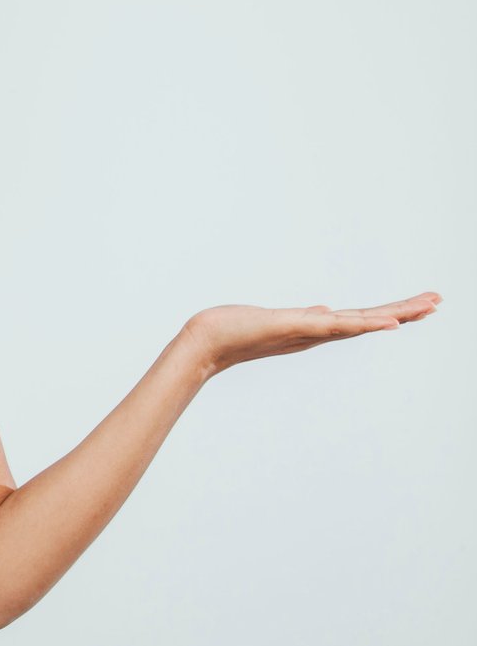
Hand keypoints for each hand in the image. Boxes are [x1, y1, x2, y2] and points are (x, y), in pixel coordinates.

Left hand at [183, 292, 442, 376]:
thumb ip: (305, 318)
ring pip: (360, 323)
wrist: (206, 342)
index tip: (419, 307)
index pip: (361, 318)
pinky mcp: (296, 327)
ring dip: (394, 315)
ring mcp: (309, 332)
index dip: (391, 313)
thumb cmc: (236, 330)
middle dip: (404, 312)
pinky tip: (386, 323)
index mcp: (316, 328)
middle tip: (438, 303)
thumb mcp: (279, 320)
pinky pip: (336, 325)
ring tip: (425, 308)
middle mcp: (317, 332)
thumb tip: (323, 310)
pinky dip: (362, 324)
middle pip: (369, 320)